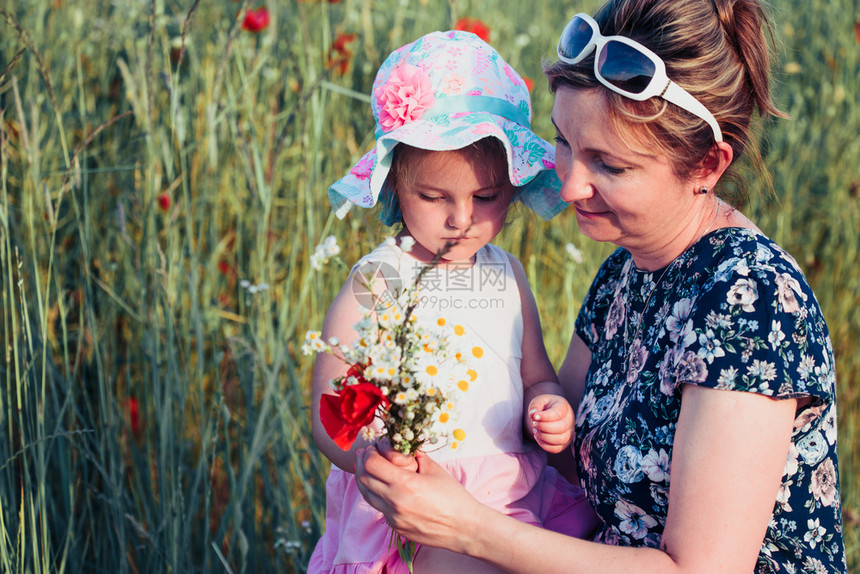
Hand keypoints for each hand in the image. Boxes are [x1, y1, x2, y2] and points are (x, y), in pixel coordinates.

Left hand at [354, 442, 478, 552]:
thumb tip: (402, 446)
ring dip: (366, 480)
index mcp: (405, 483)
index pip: (371, 464)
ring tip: (372, 470)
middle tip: (368, 456)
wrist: (464, 527)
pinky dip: (378, 495)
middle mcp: (394, 502)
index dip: (368, 453)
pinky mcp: (395, 528)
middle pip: (363, 479)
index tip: (372, 448)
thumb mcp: (434, 469)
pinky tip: (387, 488)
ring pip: (367, 495)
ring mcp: (393, 517)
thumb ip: (415, 456)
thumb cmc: (453, 497)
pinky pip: (379, 508)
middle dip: (362, 464)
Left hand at [527, 394, 573, 452]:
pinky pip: (557, 449)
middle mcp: (570, 420)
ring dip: (544, 437)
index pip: (559, 413)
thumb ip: (535, 406)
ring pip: (561, 439)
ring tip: (535, 430)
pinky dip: (545, 445)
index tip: (534, 416)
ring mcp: (569, 433)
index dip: (546, 416)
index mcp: (564, 407)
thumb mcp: (539, 401)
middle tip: (533, 423)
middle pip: (561, 427)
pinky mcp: (564, 443)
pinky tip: (537, 437)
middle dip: (543, 427)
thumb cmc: (545, 406)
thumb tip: (533, 414)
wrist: (550, 413)